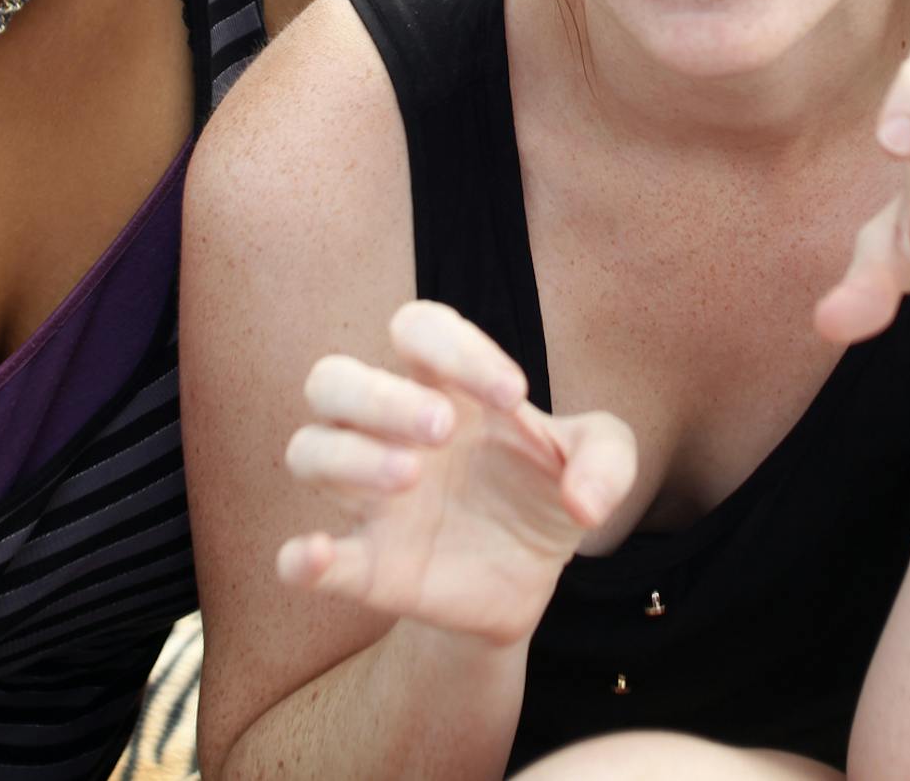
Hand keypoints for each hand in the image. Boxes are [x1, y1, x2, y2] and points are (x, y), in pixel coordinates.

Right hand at [276, 301, 637, 646]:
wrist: (529, 581)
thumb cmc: (546, 493)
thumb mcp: (602, 462)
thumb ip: (608, 460)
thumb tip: (583, 503)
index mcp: (445, 386)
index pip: (416, 328)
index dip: (454, 346)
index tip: (512, 394)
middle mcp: (392, 431)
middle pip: (332, 380)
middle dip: (379, 396)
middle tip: (443, 428)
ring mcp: (371, 498)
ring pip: (309, 451)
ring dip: (350, 458)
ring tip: (411, 477)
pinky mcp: (367, 566)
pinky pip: (303, 556)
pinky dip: (301, 557)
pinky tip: (316, 557)